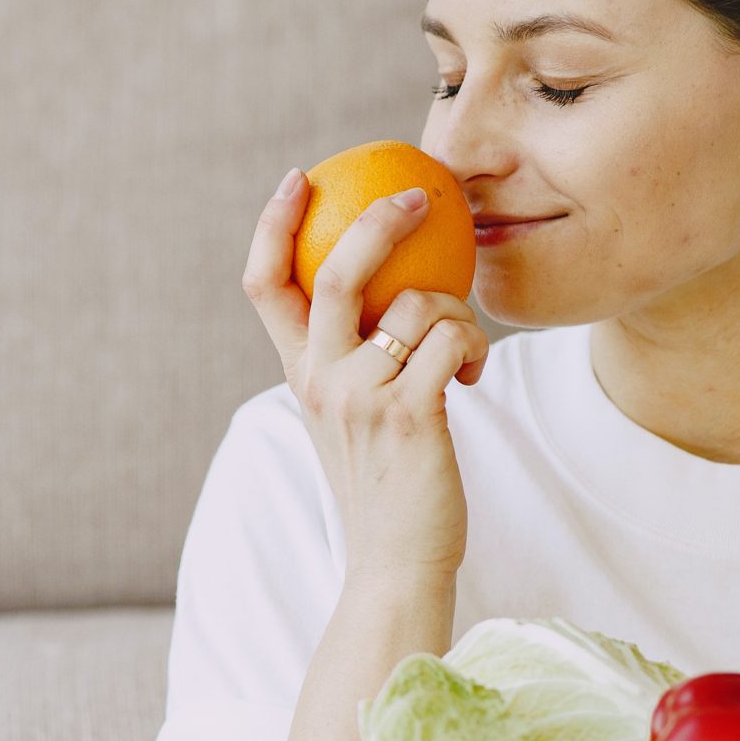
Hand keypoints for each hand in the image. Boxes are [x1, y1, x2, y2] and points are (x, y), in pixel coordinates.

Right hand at [239, 169, 489, 583]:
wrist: (395, 561)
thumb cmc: (386, 485)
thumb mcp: (352, 417)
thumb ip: (355, 360)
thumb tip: (393, 291)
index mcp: (300, 373)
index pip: (265, 285)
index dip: (274, 223)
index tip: (299, 179)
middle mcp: (320, 380)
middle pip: (337, 271)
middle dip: (379, 219)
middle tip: (419, 199)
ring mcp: (361, 397)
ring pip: (418, 303)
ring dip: (457, 313)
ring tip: (462, 350)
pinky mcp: (411, 414)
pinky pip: (452, 340)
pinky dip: (474, 346)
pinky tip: (472, 375)